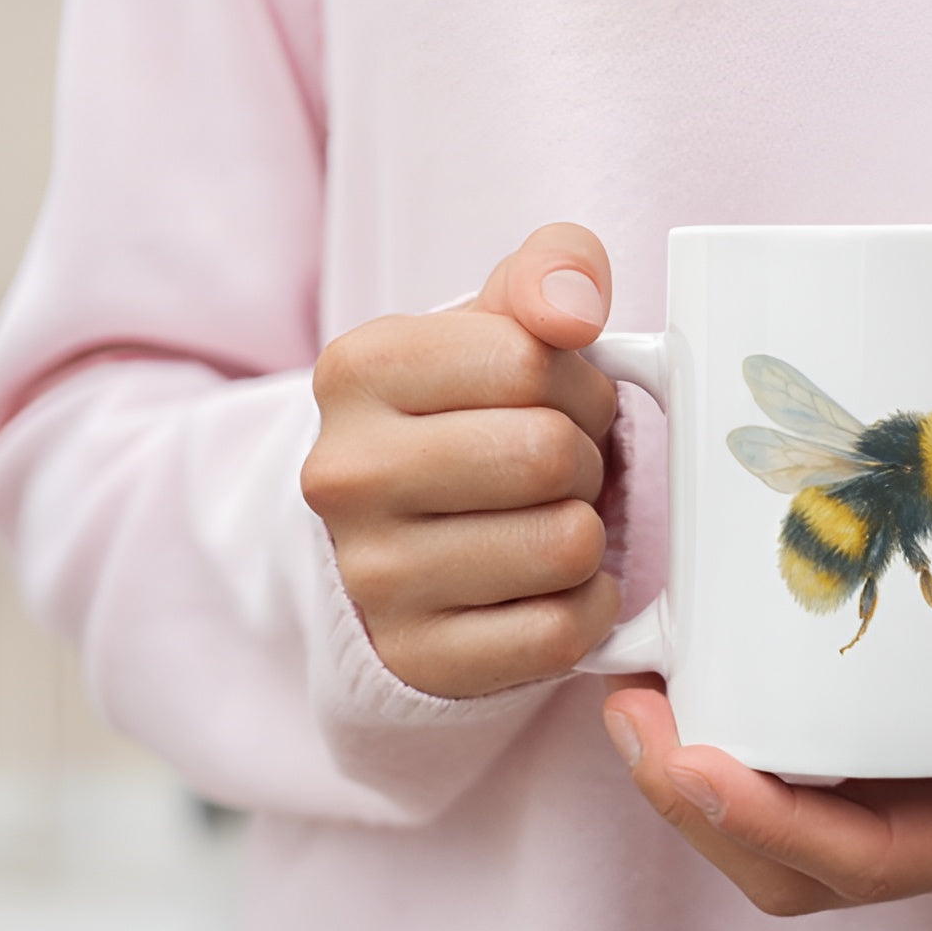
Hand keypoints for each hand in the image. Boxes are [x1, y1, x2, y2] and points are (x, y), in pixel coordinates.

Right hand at [302, 223, 619, 697]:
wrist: (400, 534)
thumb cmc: (467, 416)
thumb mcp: (498, 323)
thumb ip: (551, 271)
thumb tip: (573, 307)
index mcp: (358, 369)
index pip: (532, 359)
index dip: (576, 382)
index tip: (553, 400)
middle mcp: (344, 474)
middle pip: (549, 455)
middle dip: (584, 458)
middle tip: (558, 468)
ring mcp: (373, 577)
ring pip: (565, 546)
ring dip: (587, 532)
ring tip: (546, 519)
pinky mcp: (419, 658)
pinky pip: (560, 632)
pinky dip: (586, 606)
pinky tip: (549, 585)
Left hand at [603, 678, 931, 912]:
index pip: (856, 860)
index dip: (764, 824)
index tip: (691, 761)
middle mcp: (926, 833)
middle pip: (785, 859)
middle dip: (692, 800)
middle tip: (631, 712)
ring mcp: (893, 792)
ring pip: (767, 821)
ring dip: (685, 770)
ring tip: (632, 694)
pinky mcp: (868, 745)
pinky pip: (779, 766)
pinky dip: (717, 732)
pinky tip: (675, 677)